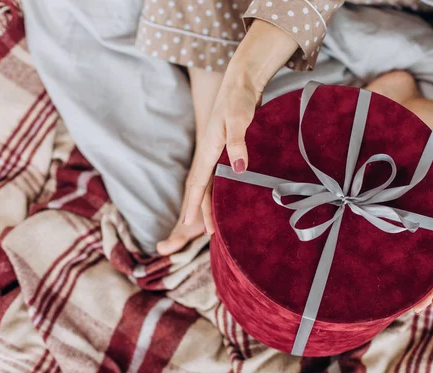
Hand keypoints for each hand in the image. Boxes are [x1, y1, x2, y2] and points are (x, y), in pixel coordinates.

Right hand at [182, 20, 297, 232]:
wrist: (243, 79)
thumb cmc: (240, 97)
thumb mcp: (239, 118)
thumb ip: (237, 143)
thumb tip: (237, 170)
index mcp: (209, 147)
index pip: (198, 182)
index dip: (195, 203)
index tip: (188, 224)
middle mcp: (211, 151)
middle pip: (203, 186)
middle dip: (203, 209)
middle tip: (207, 233)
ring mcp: (218, 149)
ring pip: (211, 181)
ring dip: (212, 201)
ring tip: (215, 221)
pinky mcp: (228, 145)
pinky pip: (220, 173)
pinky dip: (221, 187)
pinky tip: (228, 195)